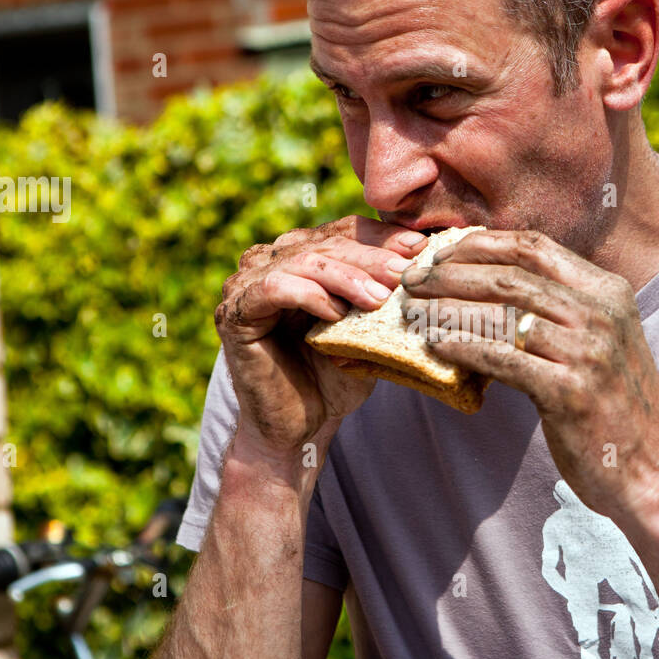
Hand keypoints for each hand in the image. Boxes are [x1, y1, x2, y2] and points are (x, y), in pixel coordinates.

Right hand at [216, 215, 426, 461]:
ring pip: (304, 260)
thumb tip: (424, 251)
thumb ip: (383, 290)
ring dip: (347, 276)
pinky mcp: (234, 311)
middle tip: (403, 273)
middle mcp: (268, 262)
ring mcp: (246, 284)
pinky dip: (310, 295)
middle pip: (326, 242)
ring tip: (379, 298)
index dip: (381, 236)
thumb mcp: (367, 327)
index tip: (419, 248)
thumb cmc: (334, 378)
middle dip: (370, 256)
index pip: (343, 230)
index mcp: (299, 256)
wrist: (300, 428)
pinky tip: (336, 315)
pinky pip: (275, 287)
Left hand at [399, 230, 658, 522]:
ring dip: (447, 308)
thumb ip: (559, 314)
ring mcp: (588, 351)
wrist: (652, 470)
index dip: (481, 244)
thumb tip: (489, 293)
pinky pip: (502, 358)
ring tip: (412, 311)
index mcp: (608, 291)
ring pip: (501, 312)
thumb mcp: (600, 343)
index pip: (534, 246)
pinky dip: (462, 347)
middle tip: (412, 280)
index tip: (441, 252)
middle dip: (451, 272)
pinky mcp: (570, 391)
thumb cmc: (615, 409)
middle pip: (510, 274)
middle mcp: (601, 313)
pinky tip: (435, 346)